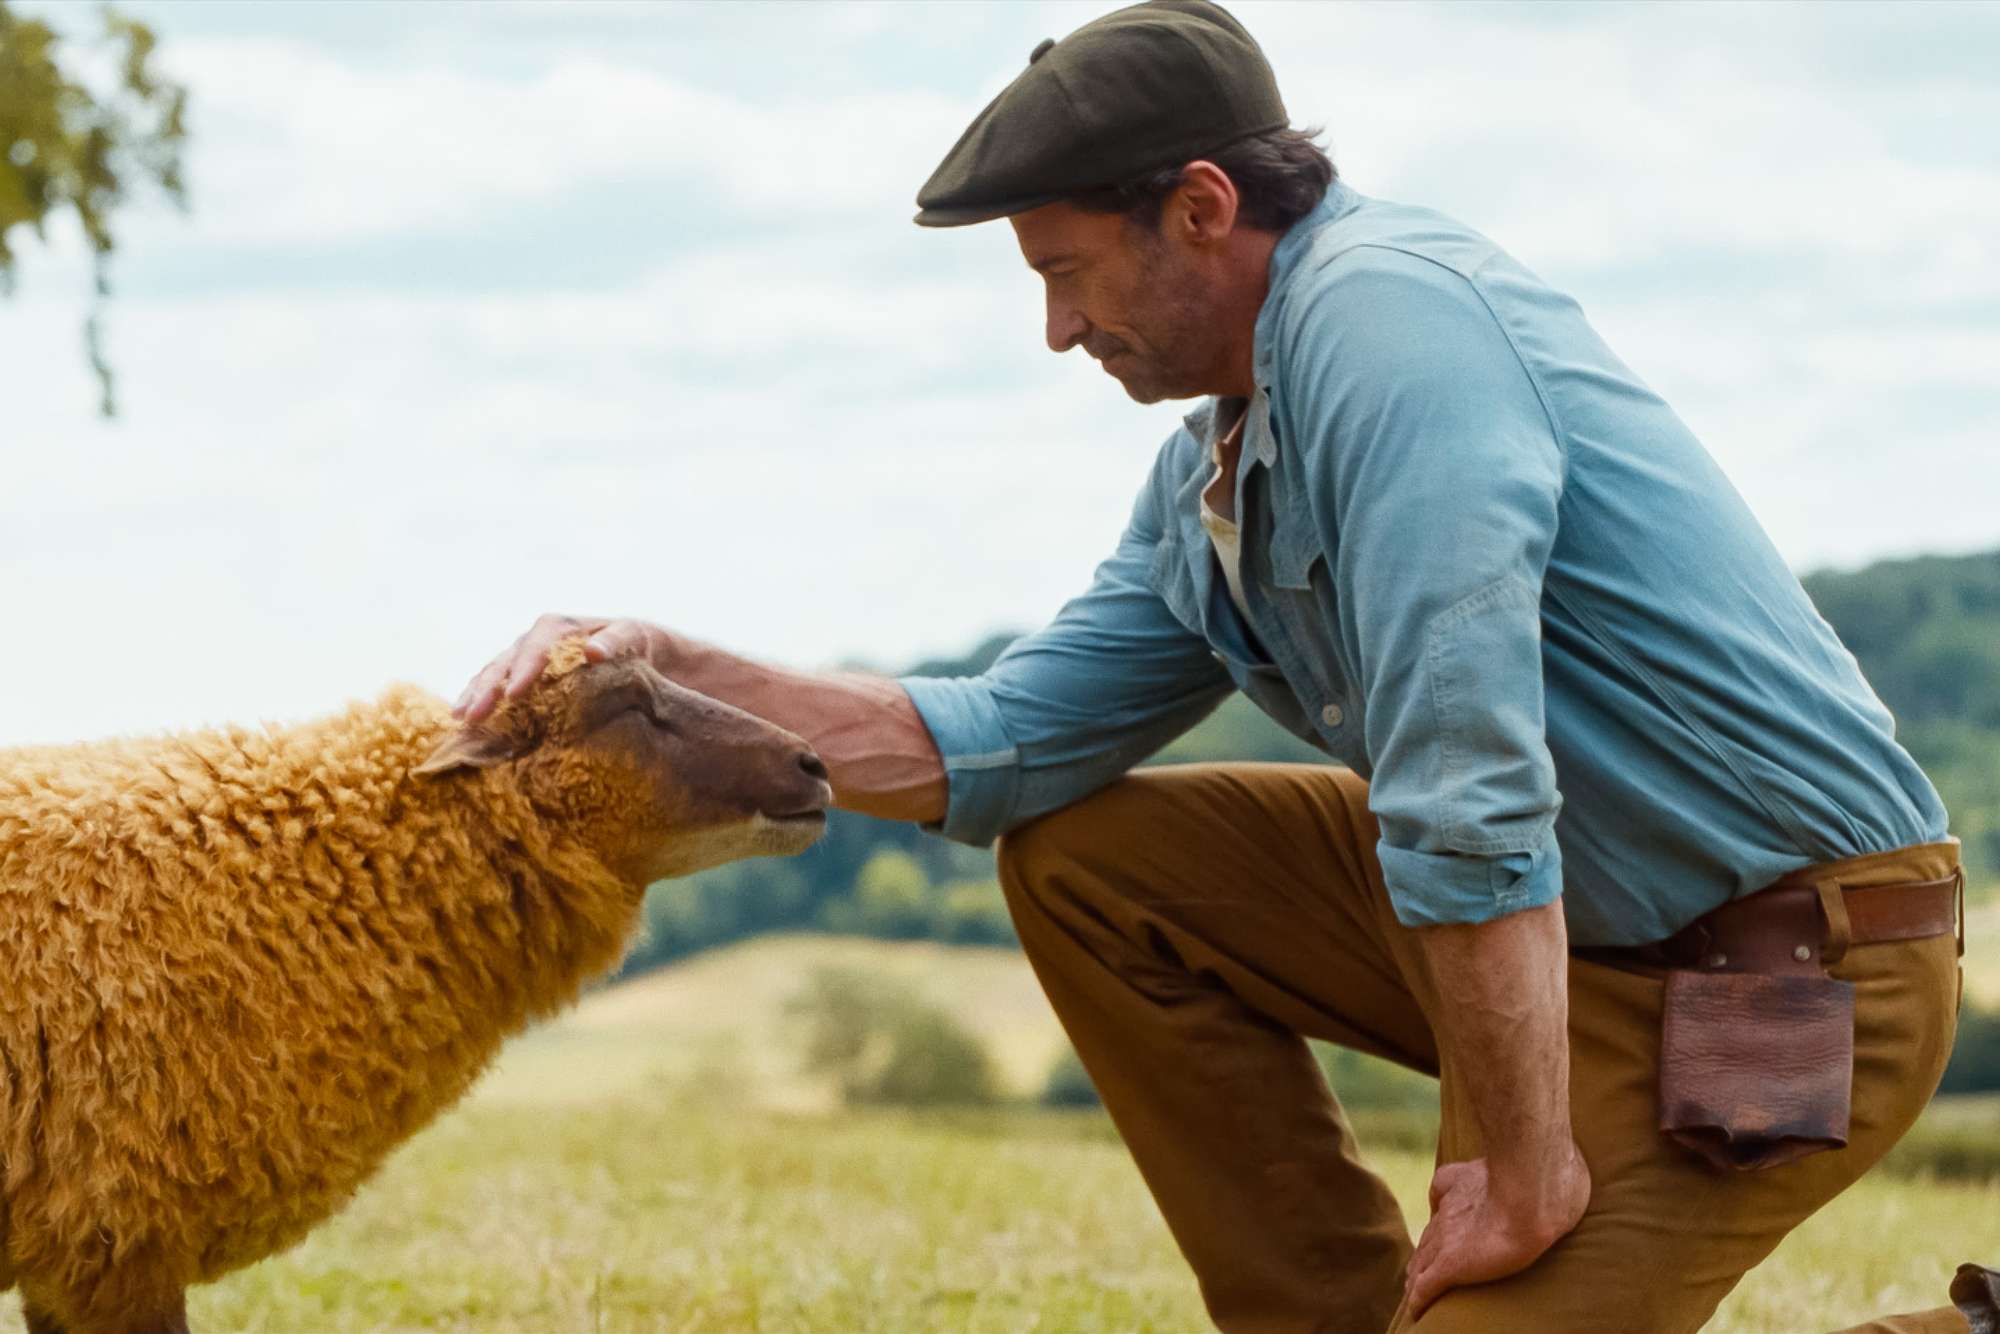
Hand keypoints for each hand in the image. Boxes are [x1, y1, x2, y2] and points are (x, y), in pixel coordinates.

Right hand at [452, 613, 658, 722]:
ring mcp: (530, 656)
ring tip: (461, 718)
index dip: (524, 667)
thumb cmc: (643, 644)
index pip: (539, 643)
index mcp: (564, 627)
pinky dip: (481, 698)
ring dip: (477, 694)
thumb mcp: (637, 637)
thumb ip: (617, 641)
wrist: (648, 652)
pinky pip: (498, 683)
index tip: (513, 694)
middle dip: (489, 687)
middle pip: (509, 659)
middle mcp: (540, 638)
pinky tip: (465, 719)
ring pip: (495, 670)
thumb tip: (593, 652)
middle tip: (474, 715)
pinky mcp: (528, 674)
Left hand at [1404, 1140, 1589, 1318]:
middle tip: (1417, 1273)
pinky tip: (1415, 1312)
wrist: (1535, 1190)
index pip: (1444, 1213)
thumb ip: (1515, 1168)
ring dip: (1415, 1281)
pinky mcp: (1452, 1265)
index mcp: (1463, 1190)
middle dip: (1422, 1256)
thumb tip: (1543, 1176)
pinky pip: (1425, 1287)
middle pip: (1427, 1240)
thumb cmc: (1541, 1177)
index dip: (1439, 1230)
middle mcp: (1449, 1215)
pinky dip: (1419, 1301)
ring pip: (1421, 1265)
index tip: (1436, 1241)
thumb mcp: (1523, 1164)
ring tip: (1413, 1296)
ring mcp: (1448, 1240)